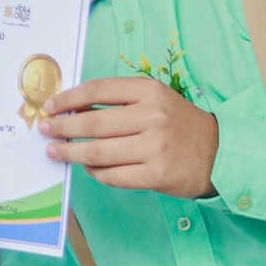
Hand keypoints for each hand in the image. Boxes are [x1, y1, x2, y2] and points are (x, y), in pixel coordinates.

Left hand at [40, 77, 218, 198]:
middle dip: (62, 128)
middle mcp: (152, 116)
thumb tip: (74, 110)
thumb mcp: (155, 100)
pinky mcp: (155, 175)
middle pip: (93, 123)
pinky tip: (87, 168)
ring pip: (98, 153)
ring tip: (55, 152)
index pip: (98, 90)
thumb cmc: (179, 124)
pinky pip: (112, 176)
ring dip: (70, 153)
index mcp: (149, 91)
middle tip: (45, 130)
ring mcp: (154, 147)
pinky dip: (95, 173)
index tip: (51, 106)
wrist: (219, 153)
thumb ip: (120, 102)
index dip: (69, 98)